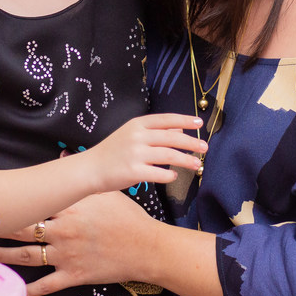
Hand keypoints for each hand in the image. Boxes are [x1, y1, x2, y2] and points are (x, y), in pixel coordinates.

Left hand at [0, 192, 154, 295]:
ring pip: (26, 256)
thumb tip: (65, 155)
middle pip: (23, 227)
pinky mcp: (73, 274)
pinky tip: (13, 292)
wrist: (145, 247)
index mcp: (69, 207)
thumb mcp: (105, 192)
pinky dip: (29, 290)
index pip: (33, 202)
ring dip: (3, 255)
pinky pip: (46, 284)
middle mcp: (63, 230)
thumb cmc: (127, 218)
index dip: (12, 201)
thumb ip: (81, 177)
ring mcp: (66, 253)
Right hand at [86, 113, 204, 193]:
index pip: (165, 120)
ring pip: (168, 156)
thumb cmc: (113, 151)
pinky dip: (169, 175)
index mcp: (137, 124)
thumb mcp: (132, 135)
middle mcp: (137, 136)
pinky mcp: (134, 172)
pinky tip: (173, 176)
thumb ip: (154, 132)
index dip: (184, 120)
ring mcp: (135, 154)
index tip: (199, 123)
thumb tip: (180, 130)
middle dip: (191, 143)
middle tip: (205, 148)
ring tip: (197, 164)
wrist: (90, 168)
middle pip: (171, 138)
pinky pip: (159, 174)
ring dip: (186, 160)